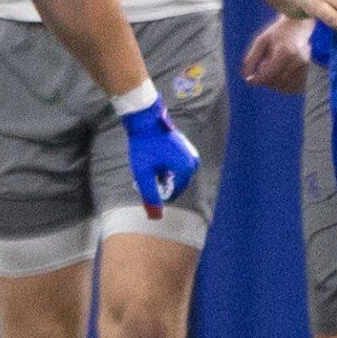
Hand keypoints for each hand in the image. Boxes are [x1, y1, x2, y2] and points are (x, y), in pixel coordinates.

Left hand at [119, 99, 200, 218]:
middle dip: (160, 184)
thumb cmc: (144, 146)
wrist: (146, 120)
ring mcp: (191, 154)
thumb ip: (150, 196)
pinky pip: (178, 166)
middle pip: (176, 184)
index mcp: (186, 169)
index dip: (157, 192)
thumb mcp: (143, 174)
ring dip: (162, 176)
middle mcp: (193, 162)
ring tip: (149, 166)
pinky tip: (154, 159)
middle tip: (145, 175)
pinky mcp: (187, 149)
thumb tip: (155, 217)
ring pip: (176, 176)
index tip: (144, 183)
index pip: (174, 193)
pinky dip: (166, 168)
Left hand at [241, 15, 316, 93]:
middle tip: (261, 69)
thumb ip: (251, 59)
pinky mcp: (307, 70)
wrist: (298, 25)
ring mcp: (304, 66)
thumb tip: (246, 78)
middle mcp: (297, 61)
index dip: (257, 80)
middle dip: (265, 81)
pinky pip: (295, 88)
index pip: (268, 75)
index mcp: (284, 52)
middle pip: (276, 82)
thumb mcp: (261, 41)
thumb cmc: (277, 33)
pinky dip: (286, 87)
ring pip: (285, 87)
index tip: (249, 80)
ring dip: (275, 84)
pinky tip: (280, 77)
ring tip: (271, 71)